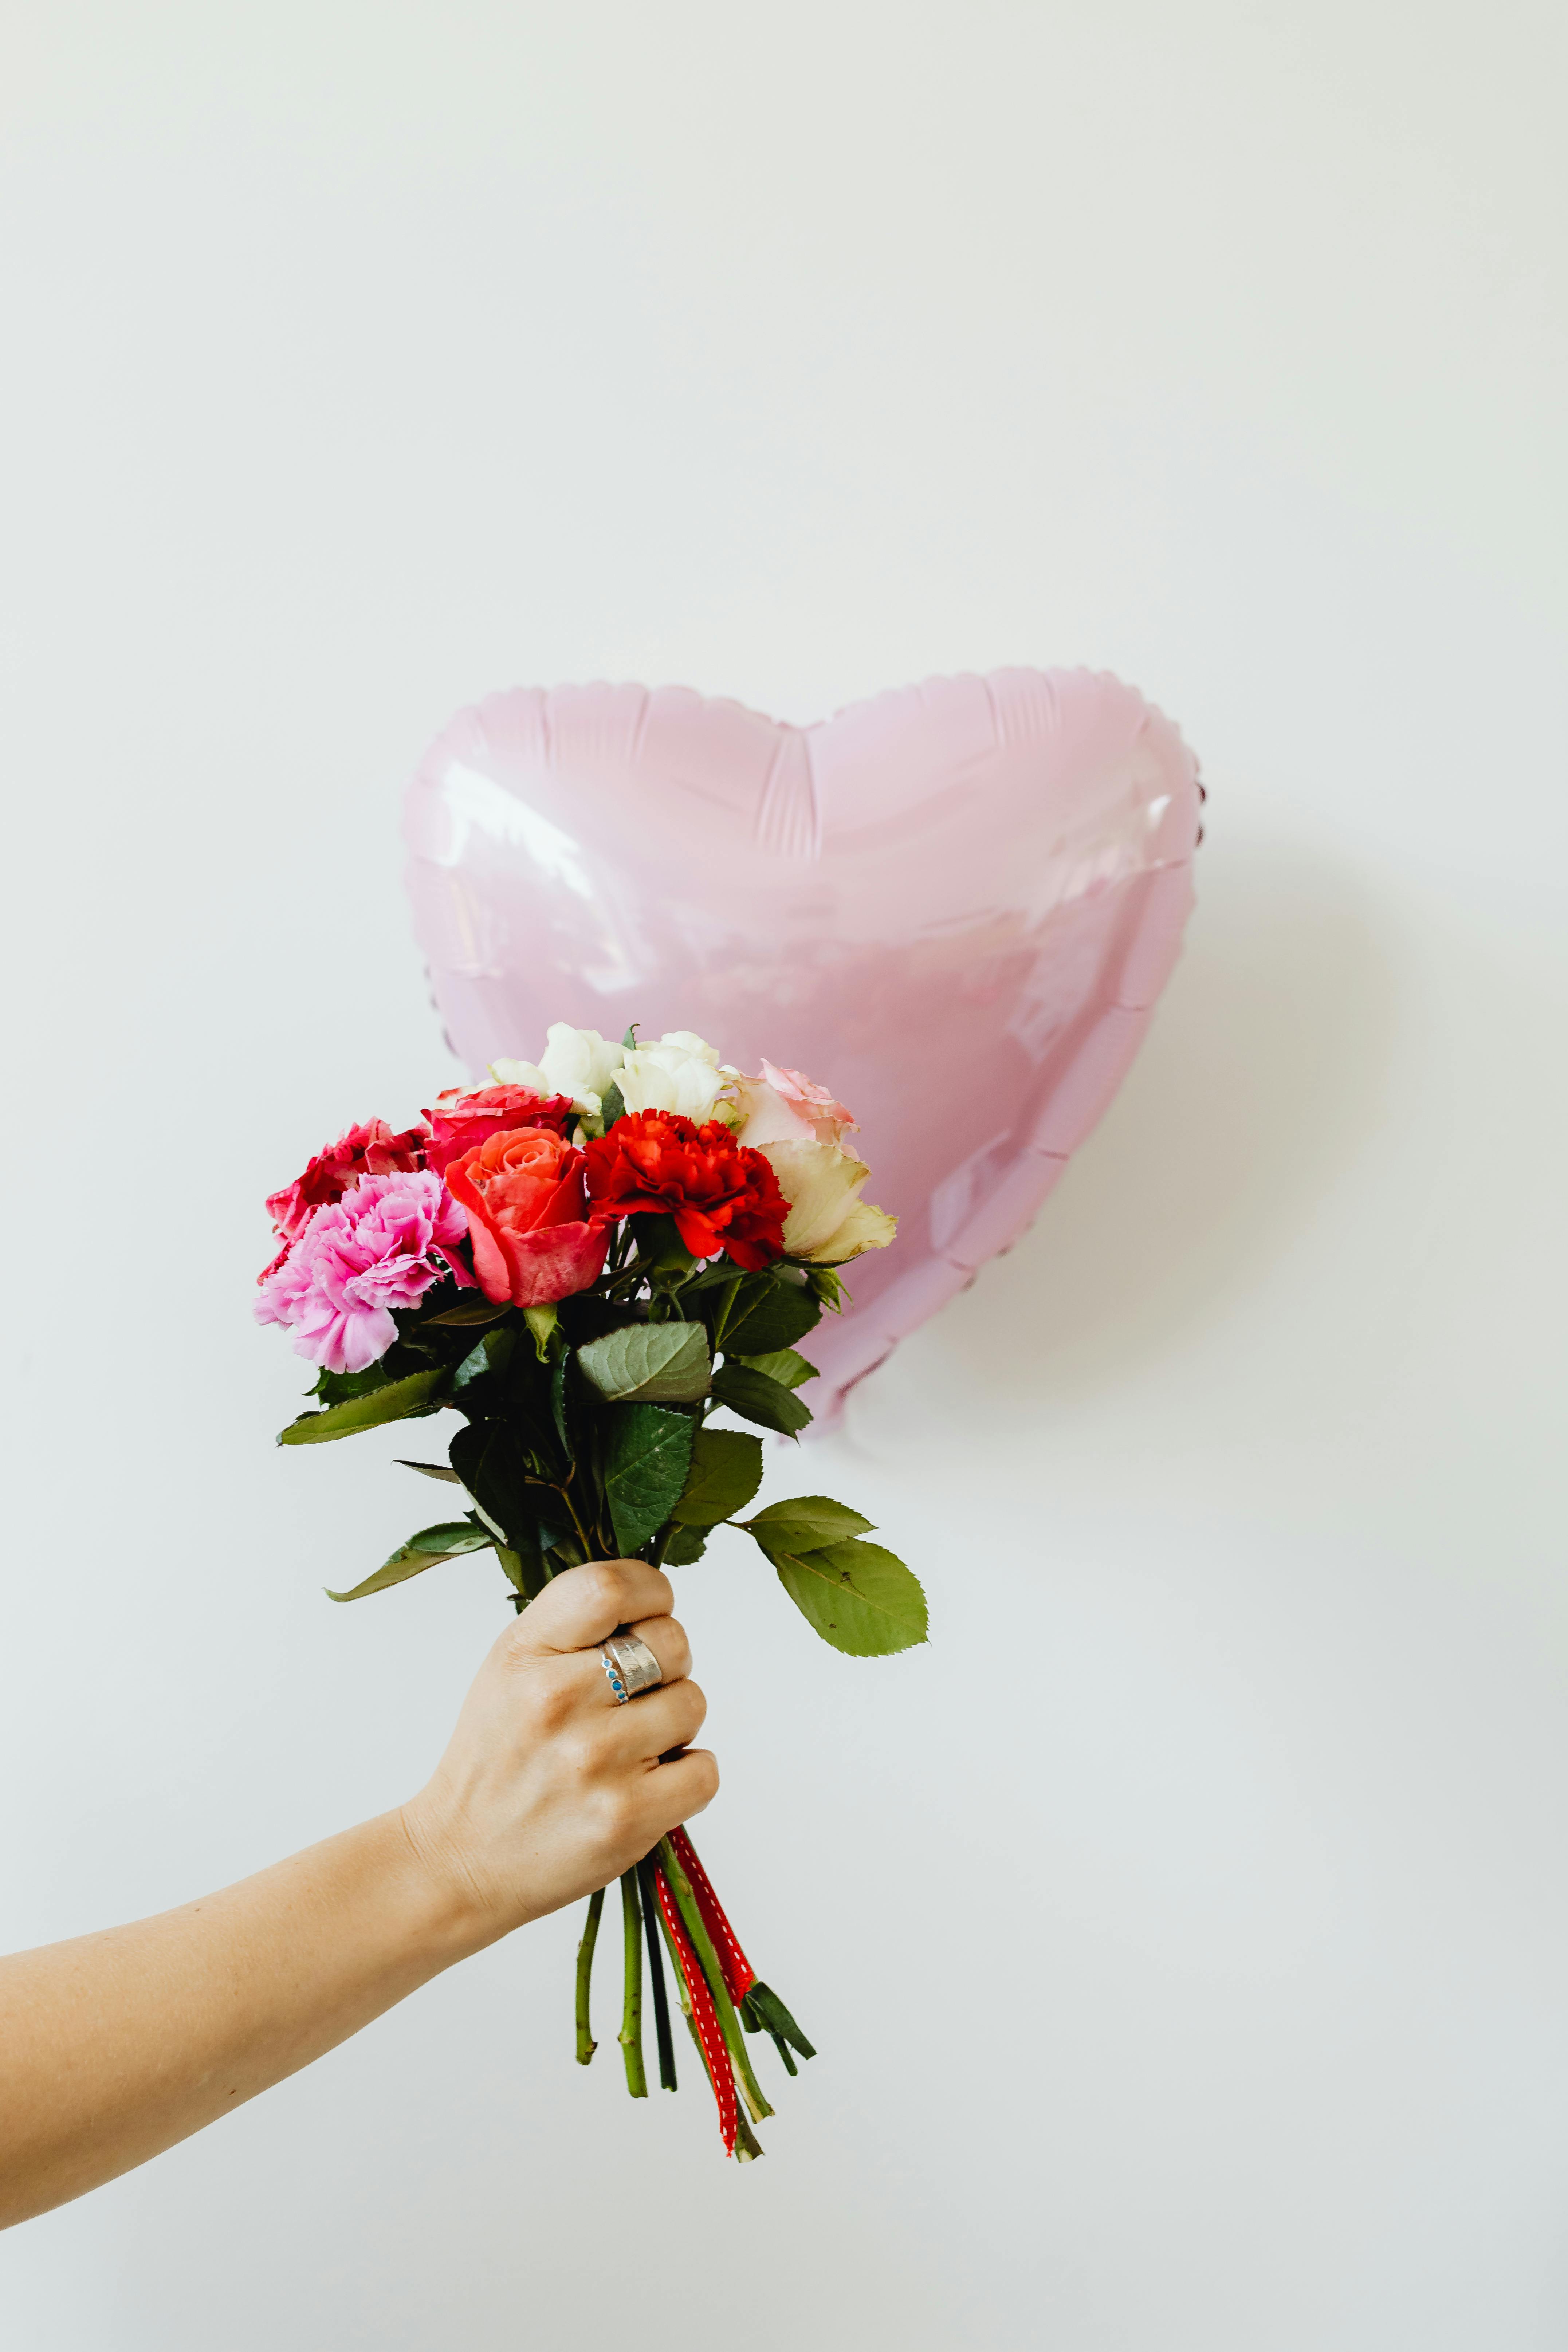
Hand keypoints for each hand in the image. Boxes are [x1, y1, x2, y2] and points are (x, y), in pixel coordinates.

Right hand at [398, 1560, 716, 1948]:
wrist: (460, 1860)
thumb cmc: (496, 1758)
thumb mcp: (510, 1668)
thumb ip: (575, 1626)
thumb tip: (654, 1602)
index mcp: (525, 1652)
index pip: (610, 1586)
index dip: (650, 1591)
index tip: (651, 1610)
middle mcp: (557, 1699)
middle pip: (671, 1642)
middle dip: (666, 1665)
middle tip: (632, 1697)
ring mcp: (594, 1760)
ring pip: (692, 1703)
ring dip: (673, 1723)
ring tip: (629, 1746)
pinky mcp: (625, 1817)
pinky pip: (705, 1770)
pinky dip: (687, 1776)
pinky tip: (647, 1783)